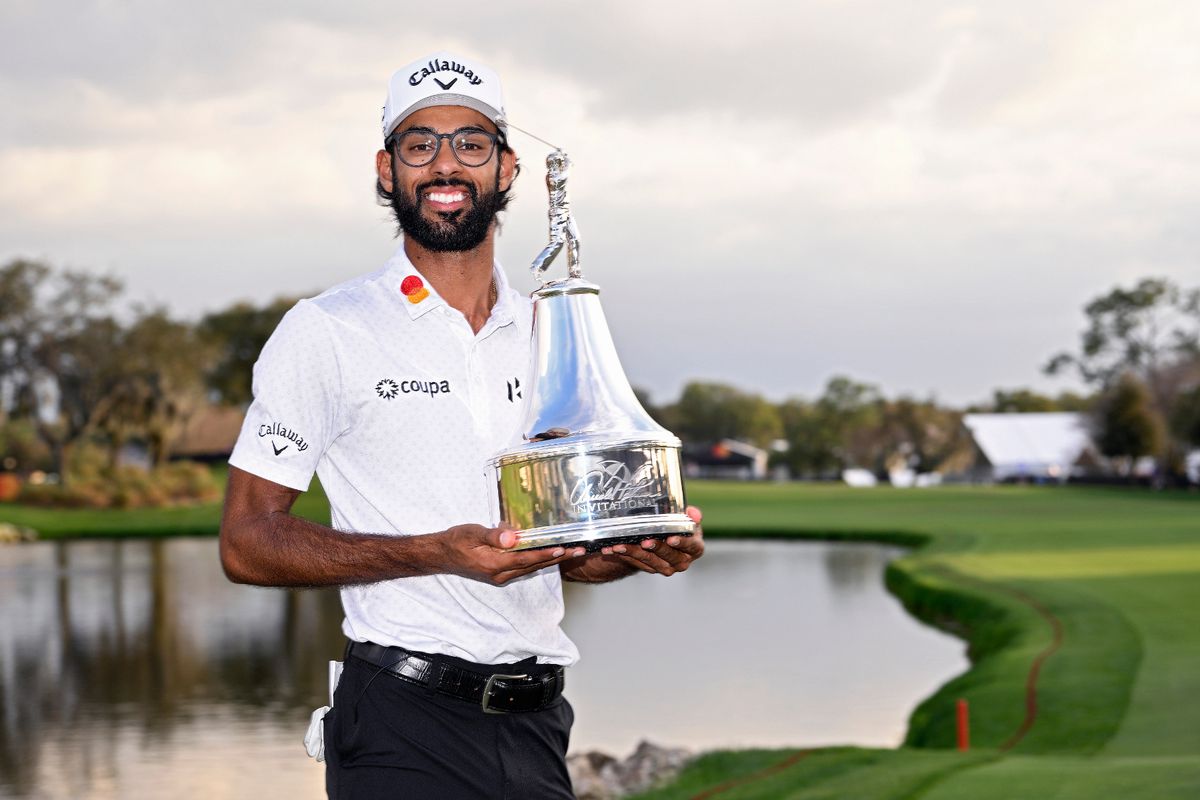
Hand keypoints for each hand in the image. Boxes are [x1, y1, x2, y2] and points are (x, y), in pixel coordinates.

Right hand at [436, 524, 584, 585]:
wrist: (441, 555)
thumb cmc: (456, 541)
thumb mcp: (472, 533)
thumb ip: (493, 535)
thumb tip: (512, 536)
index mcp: (494, 564)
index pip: (526, 559)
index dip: (546, 554)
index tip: (563, 548)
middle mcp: (500, 574)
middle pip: (533, 566)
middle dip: (557, 558)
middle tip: (579, 551)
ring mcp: (500, 576)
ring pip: (530, 568)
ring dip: (550, 560)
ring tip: (570, 552)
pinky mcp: (499, 573)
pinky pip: (523, 567)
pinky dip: (537, 561)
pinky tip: (548, 554)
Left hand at [599, 505, 704, 576]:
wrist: (668, 538)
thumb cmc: (679, 526)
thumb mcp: (686, 519)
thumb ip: (690, 516)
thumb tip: (694, 513)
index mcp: (695, 548)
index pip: (691, 546)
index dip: (682, 543)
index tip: (671, 539)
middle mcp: (682, 561)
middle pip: (670, 557)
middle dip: (657, 549)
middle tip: (645, 542)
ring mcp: (666, 567)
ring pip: (650, 562)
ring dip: (634, 553)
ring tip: (621, 546)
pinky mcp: (651, 568)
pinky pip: (637, 563)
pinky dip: (624, 555)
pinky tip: (612, 549)